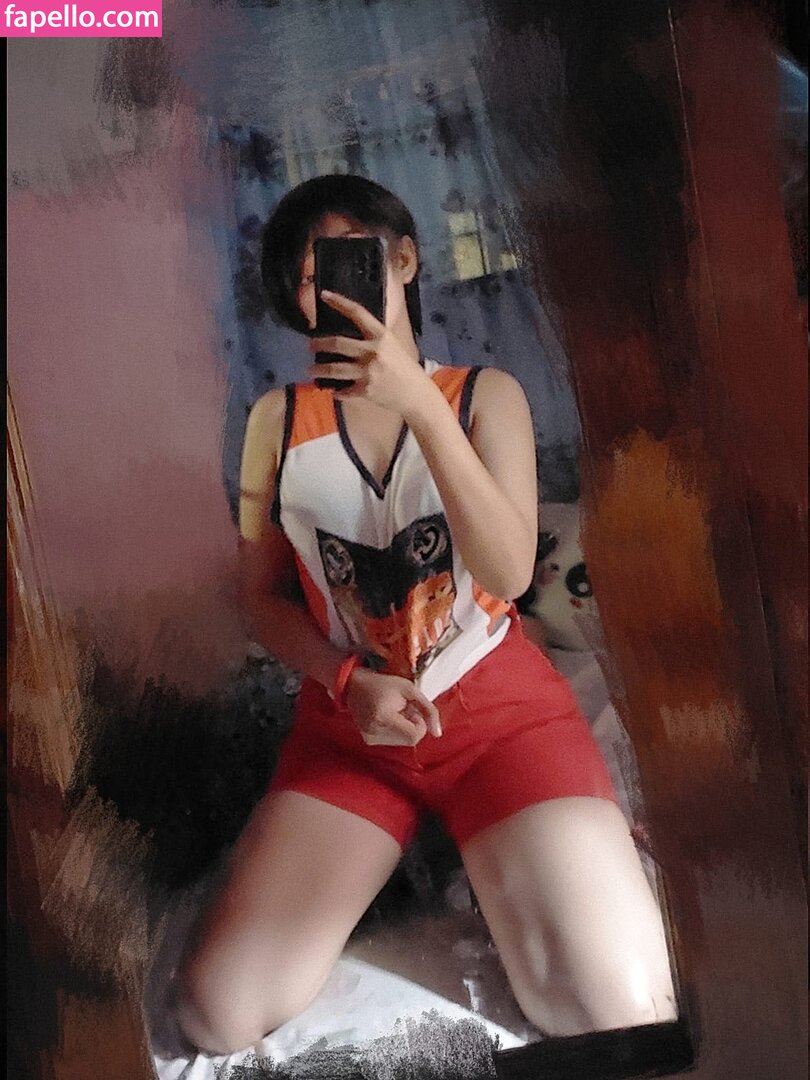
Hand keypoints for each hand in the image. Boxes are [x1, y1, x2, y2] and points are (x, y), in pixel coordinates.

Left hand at [307, 291, 433, 418]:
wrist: (416, 394)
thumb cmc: (405, 368)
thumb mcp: (392, 346)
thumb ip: (373, 339)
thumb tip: (351, 332)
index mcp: (381, 336)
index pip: (357, 313)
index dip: (339, 302)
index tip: (324, 295)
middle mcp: (373, 352)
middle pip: (338, 343)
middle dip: (320, 344)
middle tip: (310, 345)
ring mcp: (368, 372)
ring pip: (334, 369)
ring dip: (318, 370)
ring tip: (310, 370)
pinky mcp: (365, 390)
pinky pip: (343, 390)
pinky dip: (336, 391)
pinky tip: (332, 390)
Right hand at [344, 666, 441, 745]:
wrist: (355, 685)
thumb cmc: (384, 684)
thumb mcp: (410, 689)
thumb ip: (429, 710)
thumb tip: (438, 733)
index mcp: (383, 717)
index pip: (413, 736)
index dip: (419, 724)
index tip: (412, 710)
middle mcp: (375, 732)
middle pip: (410, 741)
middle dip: (412, 725)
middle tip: (403, 709)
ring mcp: (370, 738)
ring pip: (403, 742)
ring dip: (405, 728)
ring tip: (395, 712)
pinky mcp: (368, 741)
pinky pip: (393, 741)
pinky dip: (396, 731)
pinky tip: (388, 718)